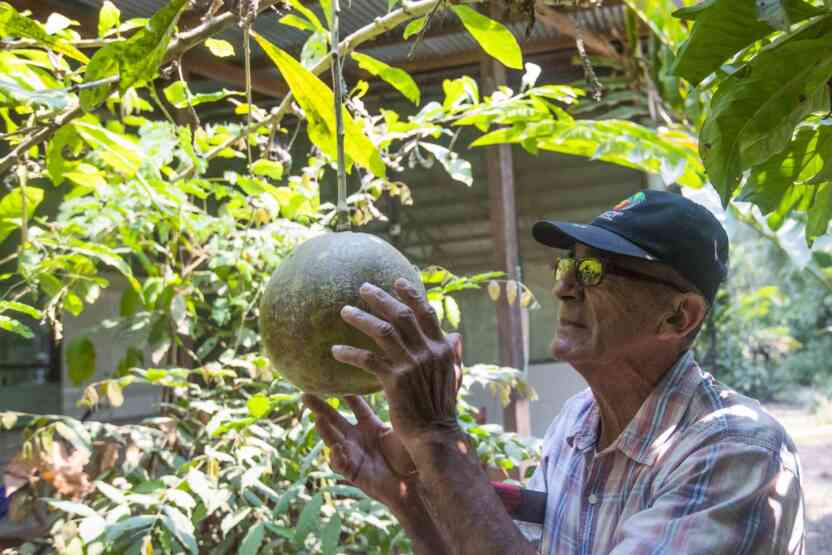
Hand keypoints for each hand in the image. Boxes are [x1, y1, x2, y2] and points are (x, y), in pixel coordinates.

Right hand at [301, 394, 416, 508]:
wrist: (417, 485)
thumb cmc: (413, 457)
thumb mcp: (402, 429)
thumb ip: (395, 411)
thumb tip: (397, 385)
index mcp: (372, 426)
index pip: (356, 405)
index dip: (347, 393)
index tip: (338, 378)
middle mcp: (359, 439)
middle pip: (335, 419)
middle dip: (320, 407)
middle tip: (305, 395)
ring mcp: (354, 455)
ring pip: (333, 440)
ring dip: (324, 430)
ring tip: (317, 419)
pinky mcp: (353, 473)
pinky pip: (340, 464)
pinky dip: (337, 456)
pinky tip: (336, 448)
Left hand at [332, 279, 463, 446]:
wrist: (435, 437)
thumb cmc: (440, 409)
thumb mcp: (452, 378)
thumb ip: (452, 355)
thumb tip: (456, 335)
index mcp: (442, 349)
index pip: (427, 313)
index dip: (412, 295)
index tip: (397, 281)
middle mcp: (428, 352)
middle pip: (402, 316)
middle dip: (381, 298)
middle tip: (362, 288)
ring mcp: (411, 365)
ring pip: (383, 331)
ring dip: (362, 318)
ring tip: (344, 311)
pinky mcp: (394, 381)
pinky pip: (368, 359)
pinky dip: (350, 353)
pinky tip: (335, 351)